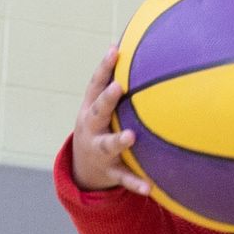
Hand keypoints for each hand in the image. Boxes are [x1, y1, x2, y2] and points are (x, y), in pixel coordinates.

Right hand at [71, 48, 149, 194]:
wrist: (84, 165)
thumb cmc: (103, 124)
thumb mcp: (104, 105)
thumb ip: (120, 81)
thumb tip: (144, 45)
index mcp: (91, 108)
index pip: (95, 83)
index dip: (103, 66)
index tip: (114, 49)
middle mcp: (91, 127)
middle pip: (97, 110)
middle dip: (107, 99)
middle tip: (118, 87)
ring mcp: (98, 149)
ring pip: (107, 144)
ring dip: (118, 140)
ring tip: (130, 136)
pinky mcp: (109, 170)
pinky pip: (123, 177)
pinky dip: (135, 183)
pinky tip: (149, 187)